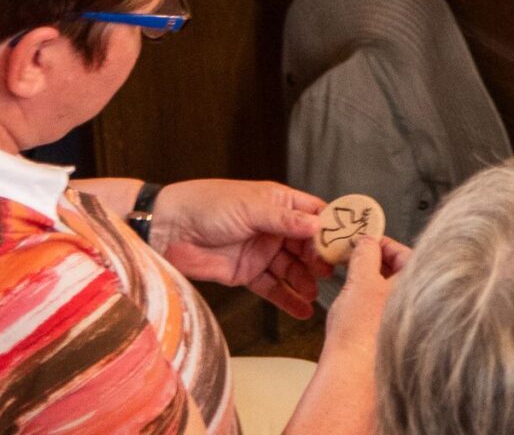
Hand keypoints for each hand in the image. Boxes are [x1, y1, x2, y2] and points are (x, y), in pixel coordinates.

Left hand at [150, 179, 327, 318]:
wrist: (167, 230)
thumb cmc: (206, 205)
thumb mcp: (250, 207)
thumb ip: (284, 220)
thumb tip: (318, 227)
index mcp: (278, 203)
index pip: (314, 215)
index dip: (331, 229)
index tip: (346, 244)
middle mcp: (273, 227)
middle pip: (306, 245)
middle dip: (319, 259)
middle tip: (329, 273)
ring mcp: (260, 252)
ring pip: (291, 269)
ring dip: (304, 282)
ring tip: (314, 293)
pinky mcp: (246, 273)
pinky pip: (272, 288)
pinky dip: (287, 299)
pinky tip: (302, 309)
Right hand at [321, 235, 409, 361]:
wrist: (352, 376)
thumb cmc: (360, 334)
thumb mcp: (360, 281)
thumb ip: (365, 254)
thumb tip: (367, 241)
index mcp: (419, 285)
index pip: (407, 253)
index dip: (384, 244)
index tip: (368, 241)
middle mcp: (421, 304)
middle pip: (401, 273)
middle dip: (377, 263)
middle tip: (357, 259)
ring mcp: (410, 322)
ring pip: (391, 293)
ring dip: (373, 283)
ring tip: (352, 283)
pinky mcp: (393, 338)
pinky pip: (385, 312)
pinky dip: (372, 304)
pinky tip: (355, 308)